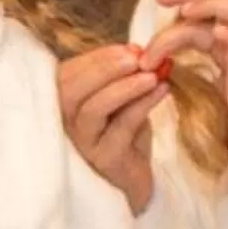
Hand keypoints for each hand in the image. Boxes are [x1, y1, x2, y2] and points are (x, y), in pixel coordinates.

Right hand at [57, 44, 167, 212]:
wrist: (135, 180)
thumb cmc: (125, 137)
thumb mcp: (122, 101)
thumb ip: (125, 77)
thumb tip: (140, 49)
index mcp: (65, 105)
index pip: (68, 74)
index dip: (98, 57)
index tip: (132, 47)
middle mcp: (66, 125)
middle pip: (72, 90)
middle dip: (103, 67)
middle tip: (136, 56)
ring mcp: (83, 144)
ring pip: (93, 110)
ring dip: (123, 87)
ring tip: (151, 74)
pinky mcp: (105, 160)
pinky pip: (122, 128)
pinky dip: (142, 104)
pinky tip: (162, 90)